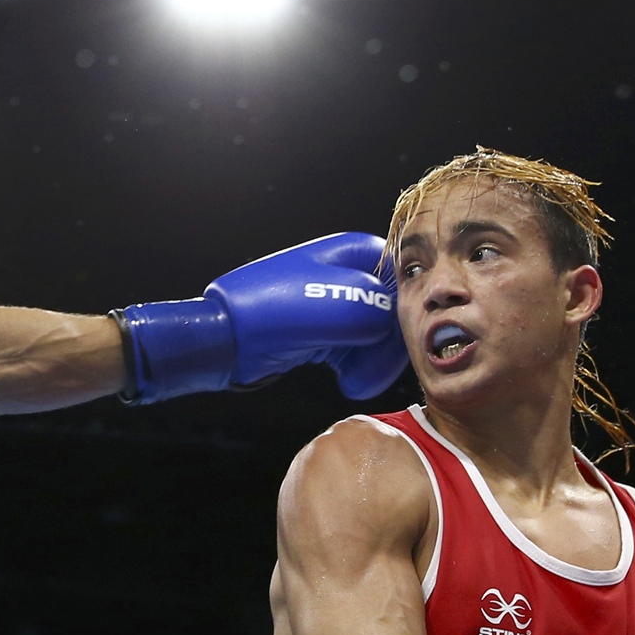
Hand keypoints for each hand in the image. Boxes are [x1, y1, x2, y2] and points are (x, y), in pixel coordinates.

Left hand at [115, 232, 407, 401]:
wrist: (225, 339)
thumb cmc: (276, 313)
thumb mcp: (342, 306)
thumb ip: (384, 312)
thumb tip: (393, 328)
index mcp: (356, 251)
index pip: (408, 280)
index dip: (408, 314)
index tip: (396, 344)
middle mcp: (350, 272)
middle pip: (397, 311)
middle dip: (388, 346)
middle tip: (370, 372)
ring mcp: (338, 302)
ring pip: (380, 336)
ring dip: (374, 362)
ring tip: (354, 382)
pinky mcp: (327, 332)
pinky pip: (360, 351)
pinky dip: (360, 369)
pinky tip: (348, 383)